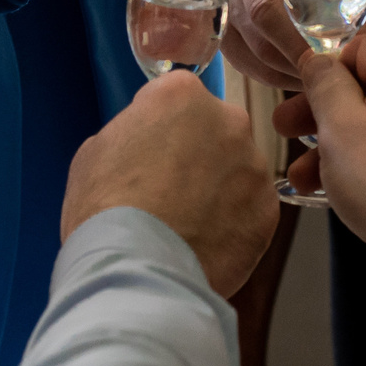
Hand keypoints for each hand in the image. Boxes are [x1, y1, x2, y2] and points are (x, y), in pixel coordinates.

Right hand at [63, 71, 277, 294]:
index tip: (151, 154)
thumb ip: (134, 132)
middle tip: (171, 191)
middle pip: (216, 129)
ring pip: (238, 170)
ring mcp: (254, 165)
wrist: (136, 271)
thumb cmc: (104, 207)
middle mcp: (228, 119)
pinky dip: (234, 224)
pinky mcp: (269, 209)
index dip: (161, 129)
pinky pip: (251, 209)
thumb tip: (149, 143)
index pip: (177, 99)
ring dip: (220, 189)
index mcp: (181, 95)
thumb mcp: (96, 150)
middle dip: (199, 153)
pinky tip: (206, 244)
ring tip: (188, 224)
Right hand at [277, 35, 365, 286]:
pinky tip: (334, 190)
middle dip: (322, 113)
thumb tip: (318, 59)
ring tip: (301, 177)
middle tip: (285, 131)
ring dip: (338, 145)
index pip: (363, 47)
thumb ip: (324, 83)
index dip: (325, 70)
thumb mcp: (338, 124)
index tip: (299, 97)